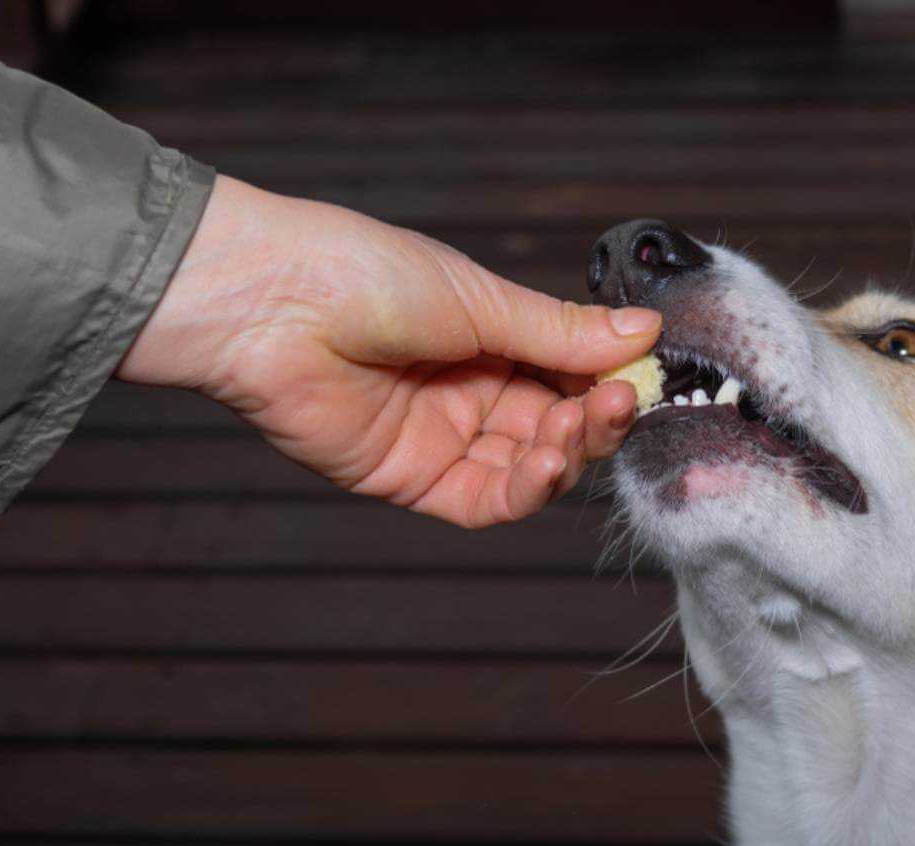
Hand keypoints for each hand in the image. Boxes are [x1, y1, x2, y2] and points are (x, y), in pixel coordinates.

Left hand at [119, 176, 659, 527]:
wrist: (268, 302)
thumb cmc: (360, 274)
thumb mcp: (479, 299)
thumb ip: (560, 331)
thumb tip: (644, 331)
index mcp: (490, 339)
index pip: (571, 371)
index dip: (611, 378)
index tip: (645, 375)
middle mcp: (472, 392)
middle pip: (560, 426)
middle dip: (597, 419)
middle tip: (620, 402)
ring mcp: (444, 438)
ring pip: (532, 469)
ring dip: (568, 454)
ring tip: (579, 424)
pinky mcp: (413, 479)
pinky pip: (487, 500)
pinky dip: (526, 489)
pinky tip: (547, 461)